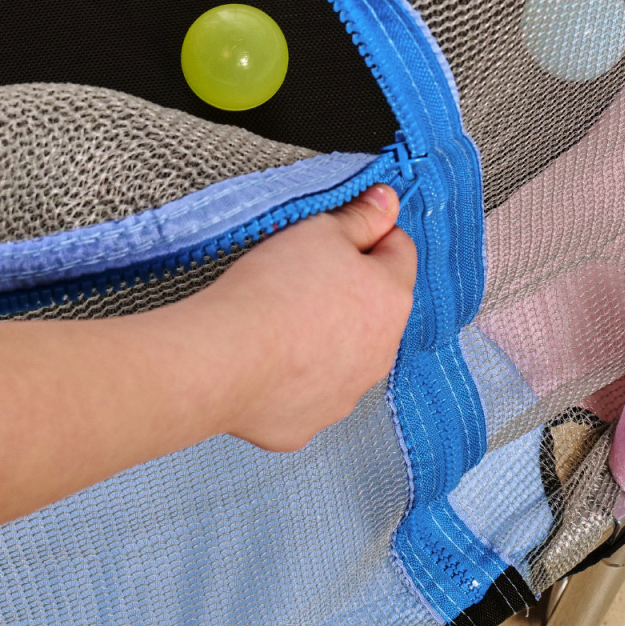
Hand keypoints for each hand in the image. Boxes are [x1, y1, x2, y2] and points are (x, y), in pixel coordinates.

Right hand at [195, 184, 415, 451]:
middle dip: (345, 291)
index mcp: (391, 299)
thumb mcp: (318, 231)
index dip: (365, 234)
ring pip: (343, 355)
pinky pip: (306, 392)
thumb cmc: (272, 290)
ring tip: (275, 322)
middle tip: (297, 277)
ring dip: (321, 338)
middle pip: (372, 309)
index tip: (332, 235)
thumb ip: (360, 217)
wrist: (226, 358)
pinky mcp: (307, 423)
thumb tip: (388, 202)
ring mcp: (346, 394)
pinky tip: (262, 360)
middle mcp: (381, 353)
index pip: (398, 251)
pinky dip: (291, 377)